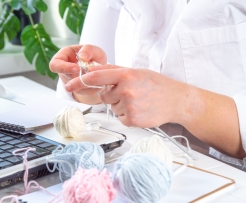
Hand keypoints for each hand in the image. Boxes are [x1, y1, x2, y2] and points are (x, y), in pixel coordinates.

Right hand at [49, 44, 106, 103]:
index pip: (55, 65)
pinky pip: (84, 92)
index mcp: (62, 57)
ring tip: (97, 77)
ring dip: (86, 83)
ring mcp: (69, 81)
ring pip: (74, 87)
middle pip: (65, 78)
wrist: (99, 66)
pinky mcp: (78, 90)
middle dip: (78, 77)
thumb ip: (88, 50)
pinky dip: (92, 88)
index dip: (64, 68)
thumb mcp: (92, 48)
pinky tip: (99, 83)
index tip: (77, 68)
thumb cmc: (92, 55)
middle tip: (89, 74)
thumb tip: (82, 56)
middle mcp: (64, 71)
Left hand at [66, 66, 186, 127]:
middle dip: (113, 95)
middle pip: (104, 96)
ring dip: (121, 105)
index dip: (79, 81)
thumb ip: (114, 71)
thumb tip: (93, 70)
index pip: (95, 77)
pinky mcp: (132, 120)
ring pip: (112, 108)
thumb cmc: (157, 84)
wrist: (176, 100)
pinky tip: (140, 110)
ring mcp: (129, 106)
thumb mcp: (136, 72)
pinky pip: (120, 118)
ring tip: (139, 101)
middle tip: (131, 92)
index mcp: (126, 75)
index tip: (69, 86)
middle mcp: (126, 90)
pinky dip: (127, 115)